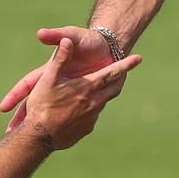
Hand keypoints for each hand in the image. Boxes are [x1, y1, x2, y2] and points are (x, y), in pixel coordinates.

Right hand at [10, 37, 139, 150]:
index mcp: (88, 87)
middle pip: (113, 88)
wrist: (39, 137)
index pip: (113, 73)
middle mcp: (94, 102)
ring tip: (98, 90)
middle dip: (119, 79)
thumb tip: (67, 40)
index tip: (139, 58)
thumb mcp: (49, 79)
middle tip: (122, 74)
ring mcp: (91, 118)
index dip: (126, 64)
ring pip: (102, 102)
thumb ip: (61, 58)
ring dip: (103, 95)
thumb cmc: (42, 106)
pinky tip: (82, 110)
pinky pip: (92, 117)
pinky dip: (91, 110)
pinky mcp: (85, 129)